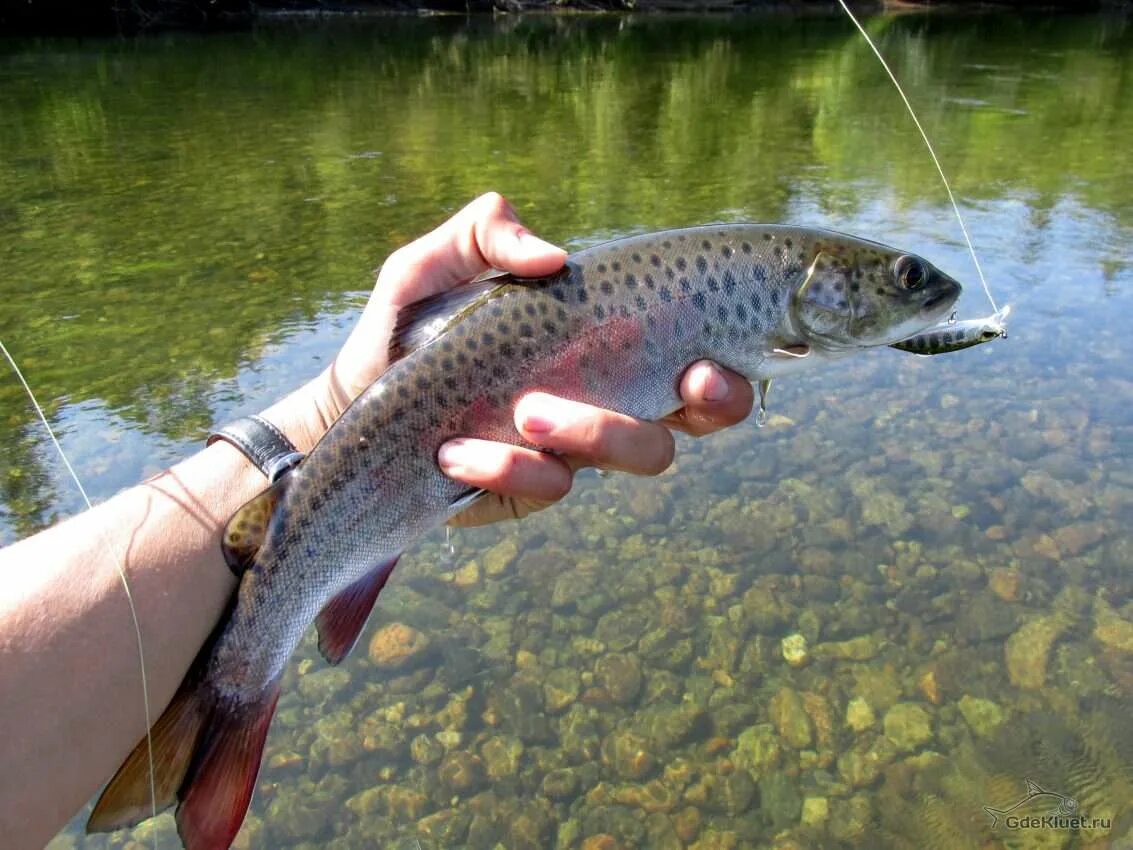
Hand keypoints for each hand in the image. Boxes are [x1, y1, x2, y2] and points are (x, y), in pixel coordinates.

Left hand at [304, 193, 753, 525]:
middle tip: (670, 383)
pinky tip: (454, 452)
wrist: (351, 407)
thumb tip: (554, 256)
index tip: (710, 360)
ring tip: (525, 410)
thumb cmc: (403, 330)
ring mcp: (568, 452)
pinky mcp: (526, 491)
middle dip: (697, 409)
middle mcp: (598, 403)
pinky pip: (549, 487)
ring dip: (596, 431)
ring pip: (636, 455)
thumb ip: (484, 234)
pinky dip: (507, 468)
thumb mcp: (431, 267)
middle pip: (688, 420)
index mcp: (598, 348)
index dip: (725, 373)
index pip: (690, 364)